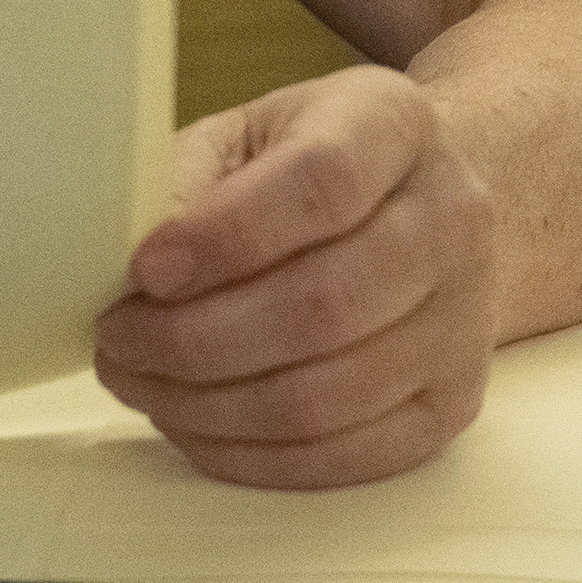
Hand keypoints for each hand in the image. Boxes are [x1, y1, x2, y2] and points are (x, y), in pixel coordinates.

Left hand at [93, 66, 504, 487]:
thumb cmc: (303, 172)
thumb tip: (130, 271)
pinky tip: (193, 423)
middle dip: (196, 338)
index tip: (145, 269)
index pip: (321, 183)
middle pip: (324, 304)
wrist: (414, 211)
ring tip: (141, 381)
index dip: (225, 236)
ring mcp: (462, 320)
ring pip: (327, 396)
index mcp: (394, 125)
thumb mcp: (244, 137)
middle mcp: (452, 219)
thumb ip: (187, 184)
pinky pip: (344, 457)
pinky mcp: (451, 404)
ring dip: (209, 406)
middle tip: (119, 339)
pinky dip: (250, 455)